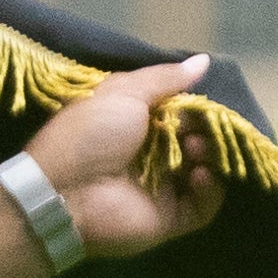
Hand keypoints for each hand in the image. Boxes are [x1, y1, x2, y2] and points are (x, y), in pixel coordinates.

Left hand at [31, 60, 229, 255]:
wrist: (67, 192)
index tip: (204, 103)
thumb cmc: (91, 134)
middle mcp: (152, 154)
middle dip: (204, 131)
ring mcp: (163, 188)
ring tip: (195, 149)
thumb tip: (203, 59)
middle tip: (197, 130)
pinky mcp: (171, 218)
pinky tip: (198, 175)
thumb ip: (166, 78)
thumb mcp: (124, 92)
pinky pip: (203, 206)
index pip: (180, 113)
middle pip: (196, 140)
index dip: (195, 107)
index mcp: (137, 123)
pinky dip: (209, 190)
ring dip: (209, 156)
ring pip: (204, 171)